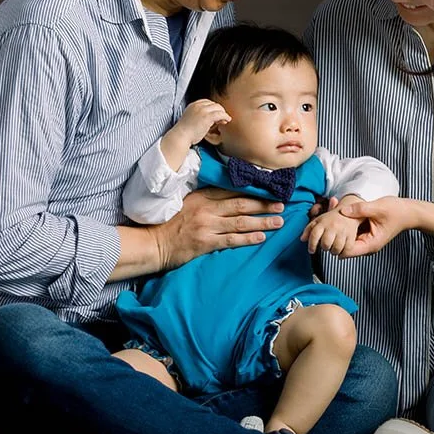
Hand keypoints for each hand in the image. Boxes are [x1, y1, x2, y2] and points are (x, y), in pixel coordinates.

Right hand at [149, 188, 283, 269]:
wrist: (152, 242)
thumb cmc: (168, 223)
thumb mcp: (185, 202)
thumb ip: (205, 198)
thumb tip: (227, 195)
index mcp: (202, 197)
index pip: (232, 191)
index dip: (252, 190)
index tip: (269, 190)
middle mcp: (206, 209)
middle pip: (241, 205)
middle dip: (263, 204)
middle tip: (281, 205)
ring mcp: (206, 226)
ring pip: (240, 222)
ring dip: (261, 222)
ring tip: (278, 222)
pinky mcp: (205, 243)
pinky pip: (231, 240)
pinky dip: (247, 238)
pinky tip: (261, 238)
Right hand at [170, 99, 230, 147]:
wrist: (181, 136)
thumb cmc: (185, 132)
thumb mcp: (191, 119)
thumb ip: (198, 115)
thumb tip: (209, 118)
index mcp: (193, 105)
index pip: (207, 102)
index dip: (213, 108)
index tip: (216, 114)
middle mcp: (198, 105)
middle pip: (214, 104)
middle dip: (219, 111)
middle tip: (221, 119)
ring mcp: (203, 110)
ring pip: (218, 108)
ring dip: (223, 114)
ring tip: (223, 121)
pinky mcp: (207, 117)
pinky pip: (221, 114)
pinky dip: (225, 116)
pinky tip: (227, 121)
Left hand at [301, 195, 363, 254]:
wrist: (348, 211)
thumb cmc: (331, 218)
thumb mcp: (318, 221)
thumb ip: (308, 230)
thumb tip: (302, 239)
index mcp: (323, 222)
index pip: (314, 235)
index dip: (311, 245)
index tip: (311, 250)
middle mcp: (333, 226)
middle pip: (325, 243)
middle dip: (324, 248)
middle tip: (325, 247)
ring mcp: (343, 231)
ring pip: (336, 248)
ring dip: (333, 251)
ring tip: (333, 248)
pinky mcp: (351, 236)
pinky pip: (346, 249)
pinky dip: (343, 253)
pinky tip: (340, 250)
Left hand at [332, 196, 416, 258]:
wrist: (409, 212)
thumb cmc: (397, 211)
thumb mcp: (378, 207)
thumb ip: (360, 209)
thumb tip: (342, 210)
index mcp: (370, 245)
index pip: (346, 252)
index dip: (336, 242)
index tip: (331, 228)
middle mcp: (367, 246)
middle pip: (344, 248)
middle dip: (336, 236)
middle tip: (330, 219)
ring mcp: (366, 241)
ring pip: (346, 241)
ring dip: (340, 230)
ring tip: (334, 214)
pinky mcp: (365, 235)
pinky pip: (351, 234)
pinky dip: (346, 226)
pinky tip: (342, 213)